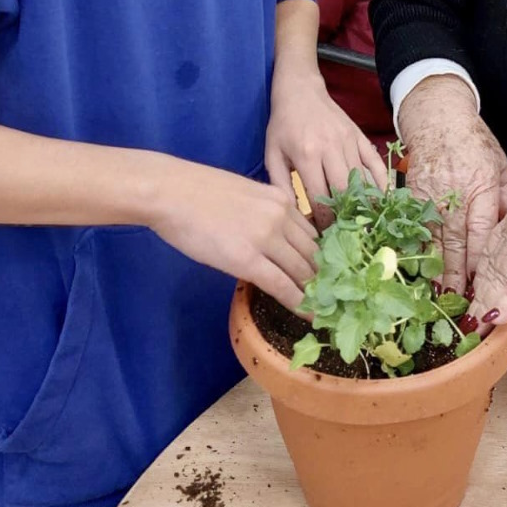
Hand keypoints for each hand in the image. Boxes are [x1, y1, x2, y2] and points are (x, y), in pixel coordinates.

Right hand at [148, 158, 317, 312]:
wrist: (172, 191)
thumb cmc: (199, 192)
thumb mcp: (246, 195)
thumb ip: (266, 214)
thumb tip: (274, 239)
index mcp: (282, 199)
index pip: (313, 234)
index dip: (323, 258)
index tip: (329, 276)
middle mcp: (282, 216)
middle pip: (314, 253)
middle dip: (326, 278)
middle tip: (334, 299)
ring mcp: (266, 238)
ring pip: (303, 271)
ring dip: (316, 293)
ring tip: (325, 311)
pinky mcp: (247, 259)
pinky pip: (282, 285)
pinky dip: (299, 303)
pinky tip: (309, 315)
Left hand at [266, 75, 387, 225]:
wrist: (300, 90)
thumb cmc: (283, 124)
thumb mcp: (272, 154)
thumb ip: (281, 185)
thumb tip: (293, 217)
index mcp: (307, 155)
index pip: (319, 198)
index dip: (323, 222)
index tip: (324, 238)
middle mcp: (331, 148)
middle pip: (345, 192)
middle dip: (346, 218)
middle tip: (345, 236)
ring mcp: (349, 142)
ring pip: (362, 180)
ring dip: (364, 205)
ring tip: (364, 225)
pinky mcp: (360, 137)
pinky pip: (376, 163)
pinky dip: (381, 183)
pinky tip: (383, 201)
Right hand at [399, 75, 506, 297]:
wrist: (437, 117)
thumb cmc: (474, 142)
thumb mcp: (500, 166)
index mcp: (482, 185)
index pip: (482, 232)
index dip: (482, 262)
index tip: (483, 286)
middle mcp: (456, 192)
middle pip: (457, 241)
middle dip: (458, 276)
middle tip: (458, 304)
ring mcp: (430, 193)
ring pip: (434, 238)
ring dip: (436, 269)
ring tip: (439, 296)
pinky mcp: (412, 193)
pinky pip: (416, 227)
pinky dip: (419, 250)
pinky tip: (420, 270)